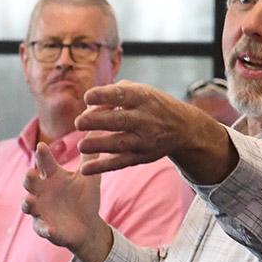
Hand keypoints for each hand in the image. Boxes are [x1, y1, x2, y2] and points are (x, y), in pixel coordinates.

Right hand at [22, 142, 110, 261]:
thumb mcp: (89, 177)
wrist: (87, 226)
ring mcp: (41, 210)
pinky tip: (50, 229)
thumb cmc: (84, 198)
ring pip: (29, 205)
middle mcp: (42, 192)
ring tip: (30, 201)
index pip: (45, 163)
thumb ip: (90, 157)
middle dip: (28, 178)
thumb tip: (97, 130)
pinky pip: (42, 229)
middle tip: (30, 173)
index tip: (42, 146)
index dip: (42, 155)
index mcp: (52, 177)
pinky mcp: (46, 228)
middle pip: (30, 182)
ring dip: (28, 203)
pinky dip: (45, 229)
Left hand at [75, 81, 234, 183]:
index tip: (87, 98)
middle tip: (79, 123)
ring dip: (99, 145)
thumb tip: (88, 108)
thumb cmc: (151, 105)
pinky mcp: (143, 157)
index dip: (104, 96)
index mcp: (143, 97)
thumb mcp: (140, 91)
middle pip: (120, 120)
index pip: (122, 95)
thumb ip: (113, 94)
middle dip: (98, 121)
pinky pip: (121, 163)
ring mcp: (145, 140)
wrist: (183, 128)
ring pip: (120, 143)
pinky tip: (85, 170)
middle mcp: (146, 118)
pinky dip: (103, 167)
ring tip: (81, 146)